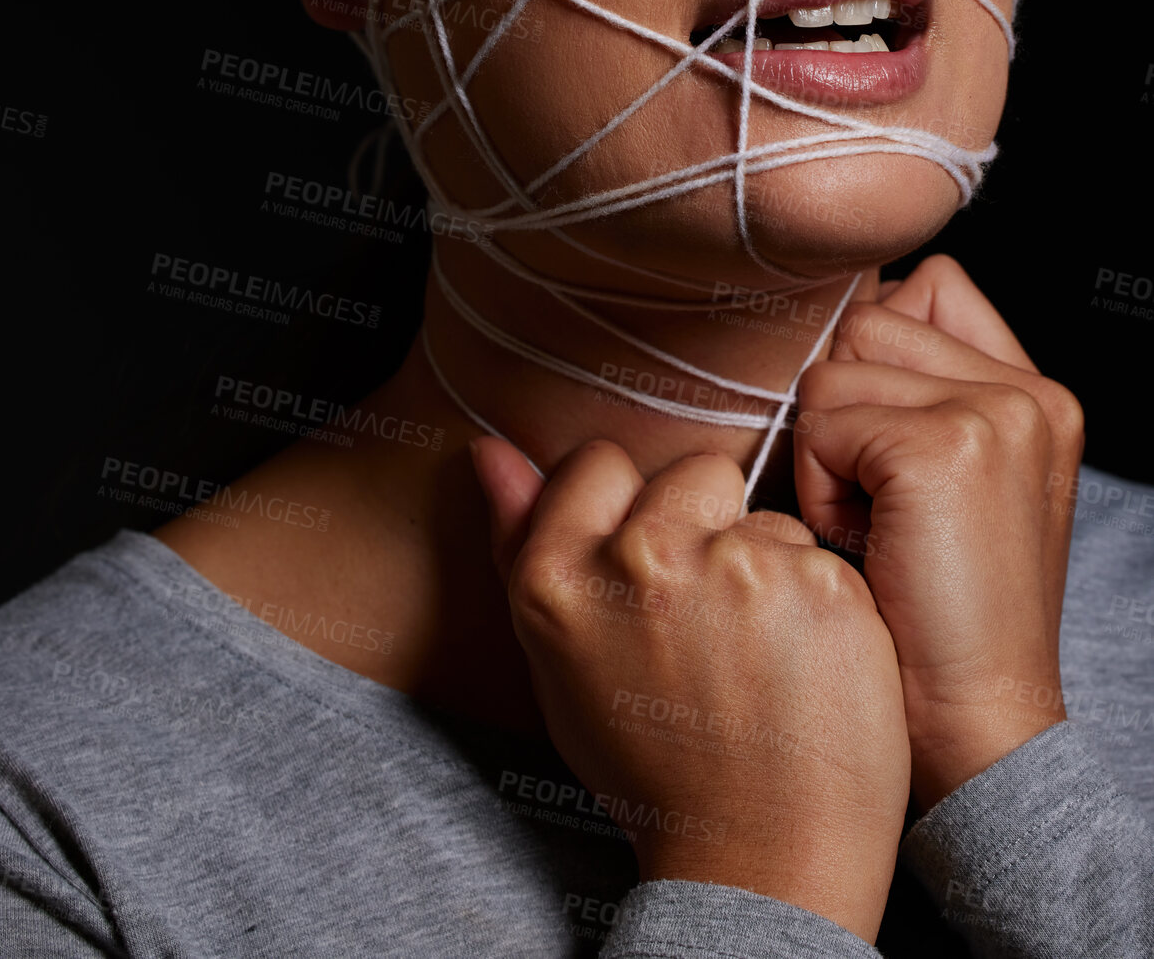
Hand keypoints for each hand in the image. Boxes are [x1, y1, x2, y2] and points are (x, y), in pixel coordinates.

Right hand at [472, 438, 909, 943]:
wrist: (758, 858)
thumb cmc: (652, 763)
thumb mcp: (558, 661)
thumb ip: (522, 544)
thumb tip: (490, 450)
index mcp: (560, 578)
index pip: (598, 462)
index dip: (627, 506)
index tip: (646, 561)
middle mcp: (640, 561)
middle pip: (693, 471)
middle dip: (707, 522)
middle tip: (710, 613)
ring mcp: (736, 567)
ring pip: (761, 512)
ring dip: (765, 560)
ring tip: (757, 647)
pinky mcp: (819, 584)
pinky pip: (818, 554)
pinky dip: (818, 600)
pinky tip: (804, 662)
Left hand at [794, 254, 1083, 812]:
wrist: (972, 724)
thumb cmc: (931, 611)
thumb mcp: (941, 486)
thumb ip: (916, 391)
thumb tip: (838, 312)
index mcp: (1037, 392)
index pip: (930, 282)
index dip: (877, 355)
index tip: (886, 452)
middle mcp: (1030, 389)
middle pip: (866, 320)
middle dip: (842, 411)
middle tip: (881, 507)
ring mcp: (996, 412)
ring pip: (833, 366)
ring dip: (824, 451)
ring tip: (875, 527)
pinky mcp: (946, 445)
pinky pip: (818, 419)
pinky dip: (818, 487)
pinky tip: (865, 545)